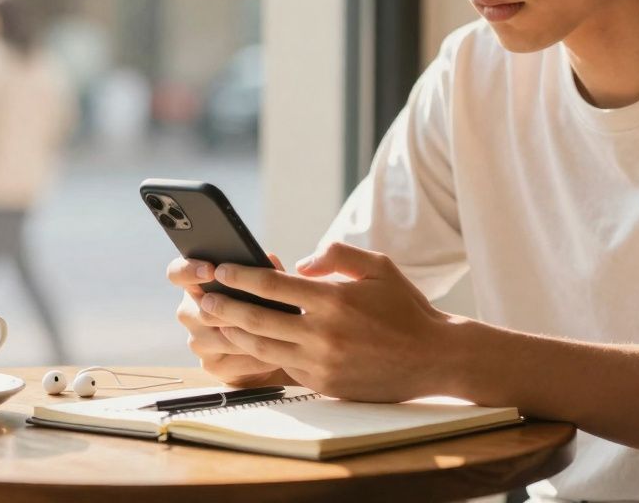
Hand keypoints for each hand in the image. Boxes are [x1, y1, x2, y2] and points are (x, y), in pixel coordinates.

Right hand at [167, 254, 293, 386]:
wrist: (271, 349)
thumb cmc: (263, 308)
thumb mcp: (265, 286)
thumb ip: (265, 272)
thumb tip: (268, 258)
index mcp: (197, 285)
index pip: (177, 273)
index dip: (189, 270)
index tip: (211, 270)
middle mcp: (190, 312)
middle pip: (202, 311)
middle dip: (233, 310)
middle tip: (260, 309)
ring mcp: (198, 341)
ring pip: (221, 338)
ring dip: (251, 335)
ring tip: (279, 332)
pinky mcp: (211, 365)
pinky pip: (233, 361)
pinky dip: (257, 357)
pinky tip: (276, 354)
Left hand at [201, 242, 453, 401]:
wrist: (434, 358)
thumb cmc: (404, 307)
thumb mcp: (378, 267)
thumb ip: (337, 255)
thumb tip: (300, 265)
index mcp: (335, 300)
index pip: (275, 286)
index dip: (242, 276)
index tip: (221, 269)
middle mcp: (324, 333)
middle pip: (259, 319)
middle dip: (227, 306)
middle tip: (204, 297)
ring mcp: (322, 362)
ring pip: (264, 348)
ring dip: (235, 333)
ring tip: (215, 321)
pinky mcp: (324, 383)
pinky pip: (283, 366)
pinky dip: (261, 354)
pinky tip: (246, 344)